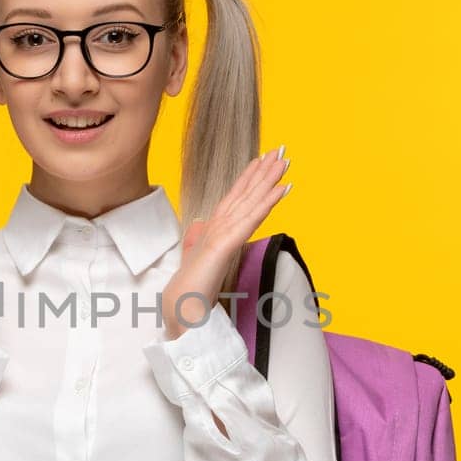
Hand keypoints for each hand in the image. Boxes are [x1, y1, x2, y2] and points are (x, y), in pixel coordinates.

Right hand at [161, 145, 291, 340]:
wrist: (177, 310)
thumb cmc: (187, 291)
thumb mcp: (196, 262)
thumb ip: (199, 241)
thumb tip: (201, 224)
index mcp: (212, 231)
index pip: (235, 200)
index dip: (249, 180)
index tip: (263, 162)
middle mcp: (216, 226)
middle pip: (243, 193)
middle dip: (261, 171)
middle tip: (279, 149)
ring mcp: (220, 234)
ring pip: (249, 201)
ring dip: (267, 179)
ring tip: (283, 159)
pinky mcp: (224, 245)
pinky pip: (251, 219)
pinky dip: (268, 202)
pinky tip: (283, 187)